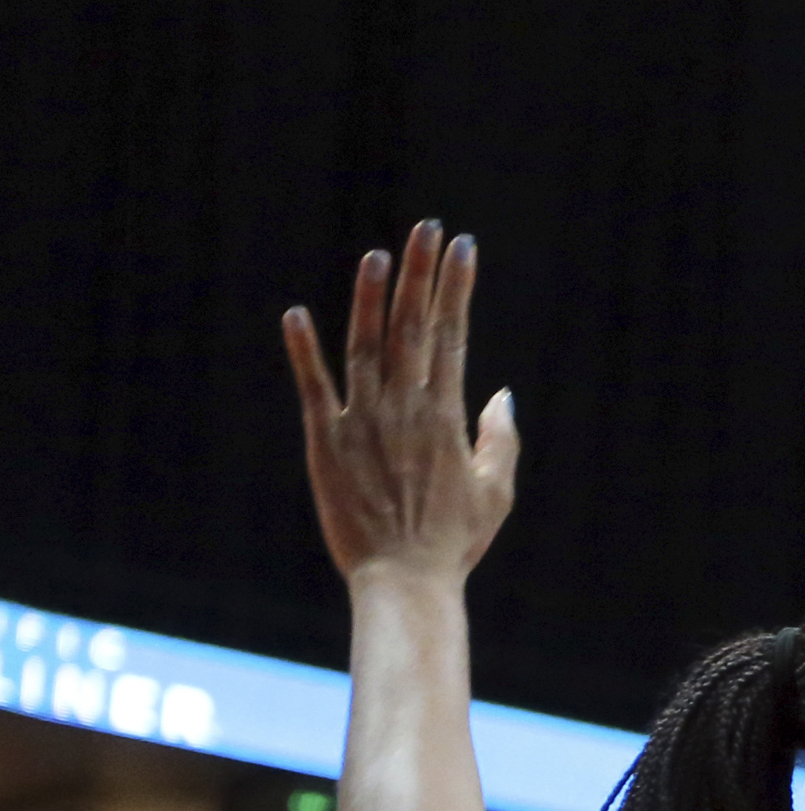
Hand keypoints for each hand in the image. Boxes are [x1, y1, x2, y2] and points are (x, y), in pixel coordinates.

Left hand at [284, 223, 517, 582]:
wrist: (404, 581)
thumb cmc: (455, 542)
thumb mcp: (496, 492)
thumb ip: (499, 438)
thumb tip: (501, 394)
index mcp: (447, 417)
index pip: (454, 336)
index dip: (457, 288)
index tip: (463, 248)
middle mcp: (405, 409)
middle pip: (414, 327)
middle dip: (422, 274)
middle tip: (427, 230)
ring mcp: (363, 422)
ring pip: (366, 345)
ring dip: (371, 297)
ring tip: (377, 255)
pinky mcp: (326, 441)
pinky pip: (314, 387)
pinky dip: (305, 350)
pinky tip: (297, 314)